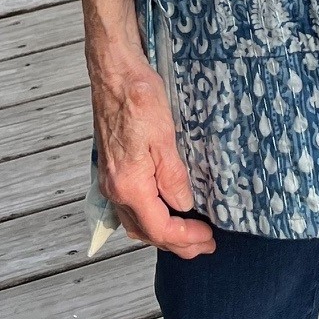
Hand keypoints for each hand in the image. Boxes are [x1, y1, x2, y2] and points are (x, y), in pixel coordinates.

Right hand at [88, 50, 215, 257]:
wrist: (113, 73)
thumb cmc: (137, 97)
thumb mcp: (164, 135)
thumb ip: (173, 176)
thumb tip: (184, 205)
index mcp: (129, 185)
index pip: (160, 228)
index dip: (186, 238)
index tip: (208, 238)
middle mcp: (115, 189)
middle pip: (146, 232)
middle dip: (176, 242)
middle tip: (203, 245)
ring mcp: (110, 181)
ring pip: (135, 222)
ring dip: (161, 233)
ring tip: (186, 234)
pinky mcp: (112, 170)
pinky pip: (129, 208)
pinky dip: (148, 218)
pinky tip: (162, 212)